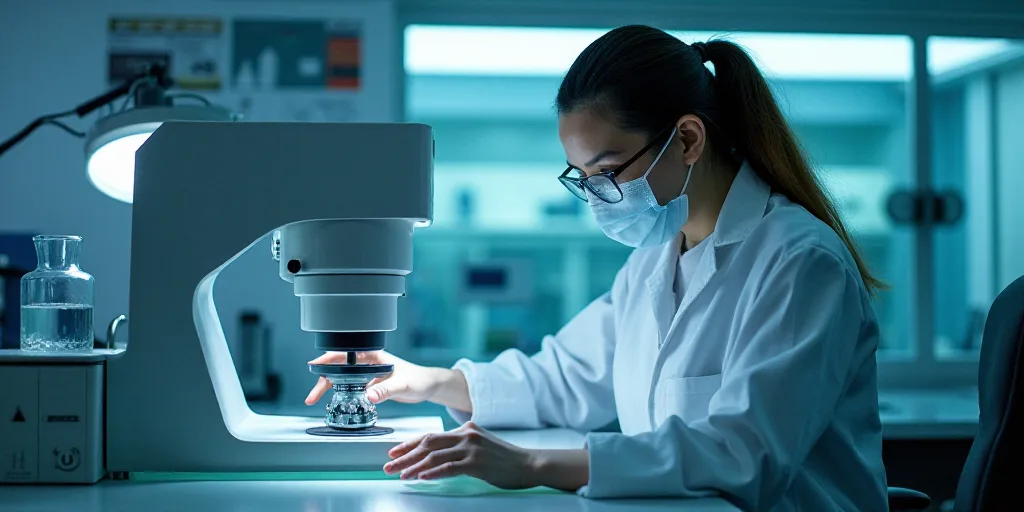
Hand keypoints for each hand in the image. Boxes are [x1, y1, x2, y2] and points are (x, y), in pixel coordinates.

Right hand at [305, 350, 470, 411]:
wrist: (429, 386)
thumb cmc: (419, 379)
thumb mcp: (402, 385)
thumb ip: (385, 390)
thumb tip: (369, 396)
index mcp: (373, 355)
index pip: (345, 354)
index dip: (327, 360)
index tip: (314, 367)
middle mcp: (368, 362)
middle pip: (339, 368)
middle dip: (322, 379)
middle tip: (312, 396)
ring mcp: (369, 373)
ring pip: (343, 378)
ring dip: (328, 387)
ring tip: (315, 399)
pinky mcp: (372, 384)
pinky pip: (351, 388)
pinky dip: (341, 394)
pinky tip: (335, 403)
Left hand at [383, 421, 537, 488]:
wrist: (529, 464)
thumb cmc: (505, 459)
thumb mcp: (480, 445)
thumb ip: (460, 446)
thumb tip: (437, 454)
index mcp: (465, 429)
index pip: (431, 436)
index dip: (410, 444)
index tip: (394, 452)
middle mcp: (466, 435)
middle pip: (428, 444)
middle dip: (405, 455)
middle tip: (389, 465)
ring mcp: (472, 448)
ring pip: (435, 456)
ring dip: (414, 466)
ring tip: (401, 474)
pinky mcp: (478, 463)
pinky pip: (450, 467)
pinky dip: (434, 473)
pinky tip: (422, 477)